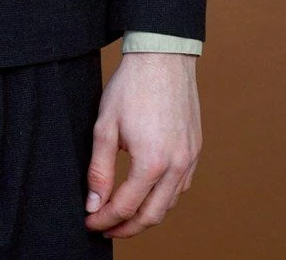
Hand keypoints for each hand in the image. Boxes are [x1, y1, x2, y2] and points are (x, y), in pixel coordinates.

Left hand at [84, 52, 201, 239]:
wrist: (162, 57)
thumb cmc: (131, 87)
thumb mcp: (105, 127)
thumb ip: (99, 170)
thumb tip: (94, 204)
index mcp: (151, 163)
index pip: (125, 207)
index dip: (104, 220)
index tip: (90, 223)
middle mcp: (176, 167)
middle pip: (151, 216)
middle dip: (126, 228)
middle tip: (105, 228)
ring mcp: (189, 159)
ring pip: (169, 204)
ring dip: (146, 214)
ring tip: (124, 214)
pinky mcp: (195, 150)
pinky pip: (181, 186)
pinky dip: (163, 197)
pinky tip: (148, 192)